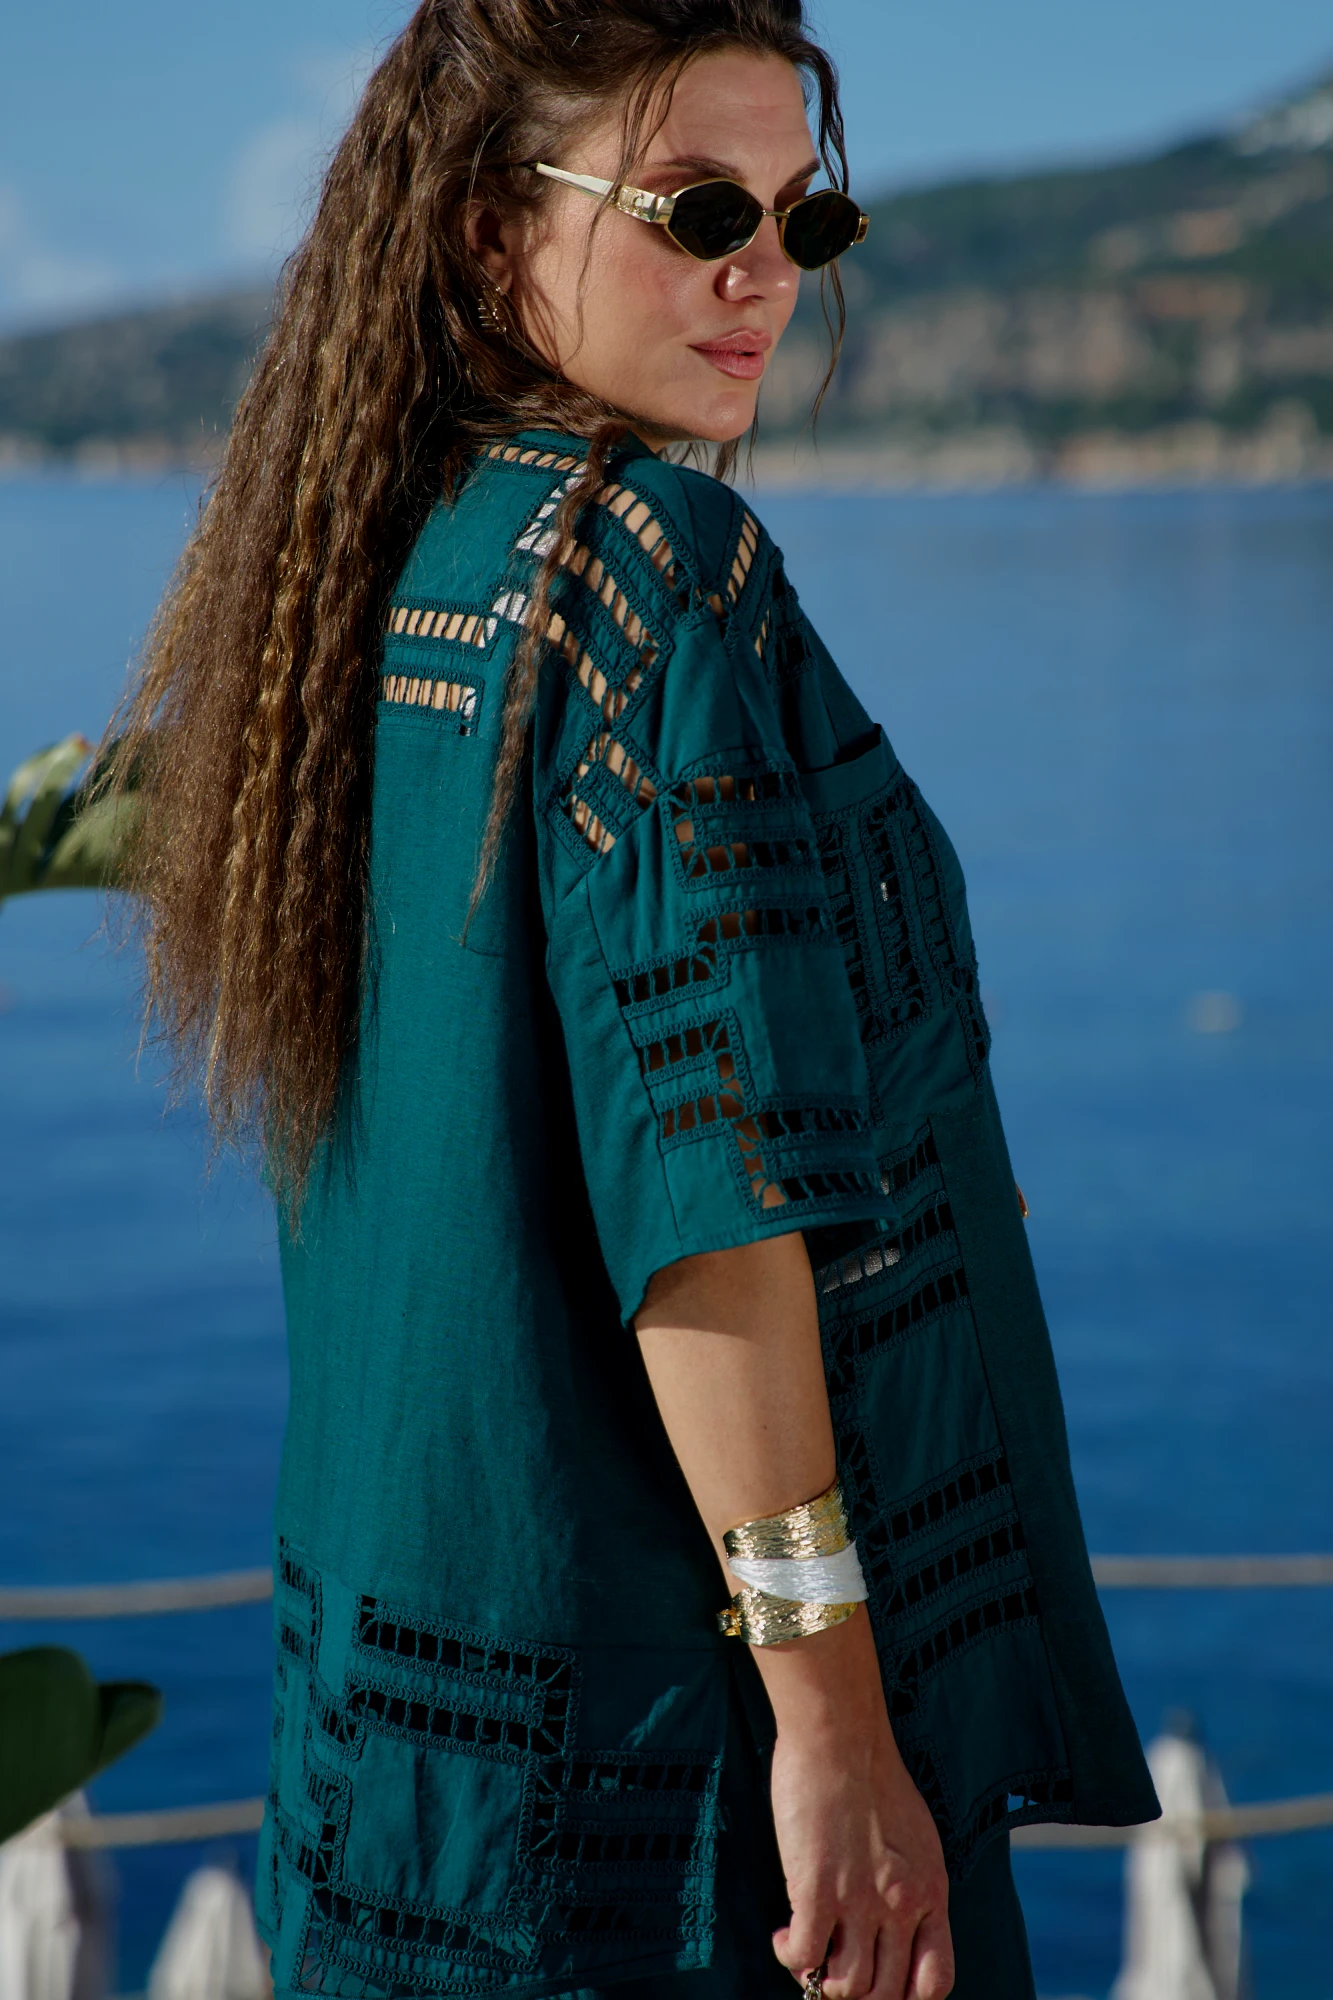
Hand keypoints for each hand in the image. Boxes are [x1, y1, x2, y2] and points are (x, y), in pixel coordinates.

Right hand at [760, 1617, 953, 1999]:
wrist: (840, 1736)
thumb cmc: (872, 1773)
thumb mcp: (914, 1834)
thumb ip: (909, 1880)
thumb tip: (892, 1918)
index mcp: (931, 1891)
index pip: (936, 1981)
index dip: (906, 1996)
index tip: (880, 1979)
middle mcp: (901, 1906)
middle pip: (885, 1993)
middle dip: (856, 1991)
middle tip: (832, 1966)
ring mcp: (859, 1902)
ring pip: (845, 1986)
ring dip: (820, 1977)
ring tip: (807, 1950)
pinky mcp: (817, 1891)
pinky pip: (804, 1956)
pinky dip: (791, 1956)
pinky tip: (785, 1934)